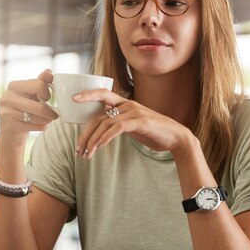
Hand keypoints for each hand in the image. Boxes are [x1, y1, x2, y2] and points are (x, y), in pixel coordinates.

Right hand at [0, 69, 57, 146]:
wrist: (10, 129)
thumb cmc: (24, 108)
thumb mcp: (32, 93)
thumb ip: (41, 82)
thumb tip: (49, 72)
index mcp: (14, 86)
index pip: (39, 86)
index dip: (47, 94)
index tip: (47, 99)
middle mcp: (8, 97)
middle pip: (40, 106)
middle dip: (50, 112)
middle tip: (53, 114)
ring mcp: (7, 112)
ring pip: (38, 117)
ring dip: (47, 120)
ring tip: (46, 120)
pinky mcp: (9, 125)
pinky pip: (34, 126)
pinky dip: (41, 127)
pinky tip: (38, 125)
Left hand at [73, 89, 192, 158]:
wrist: (176, 137)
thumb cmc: (154, 133)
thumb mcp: (133, 126)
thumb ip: (119, 124)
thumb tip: (103, 131)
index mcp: (125, 103)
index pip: (102, 95)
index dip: (87, 95)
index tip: (73, 99)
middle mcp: (128, 104)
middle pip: (99, 114)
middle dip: (85, 133)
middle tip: (78, 149)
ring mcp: (134, 112)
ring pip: (105, 123)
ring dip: (93, 141)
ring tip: (87, 155)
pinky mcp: (140, 121)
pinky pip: (117, 128)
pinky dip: (106, 137)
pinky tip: (99, 147)